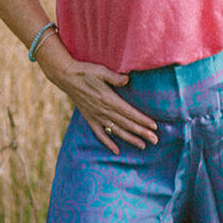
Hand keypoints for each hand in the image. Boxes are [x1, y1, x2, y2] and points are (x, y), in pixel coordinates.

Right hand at [38, 49, 157, 153]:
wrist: (66, 77)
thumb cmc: (86, 72)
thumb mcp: (101, 71)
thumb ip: (115, 77)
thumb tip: (128, 79)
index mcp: (108, 99)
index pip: (129, 112)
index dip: (142, 120)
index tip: (154, 127)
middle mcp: (103, 110)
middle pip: (126, 124)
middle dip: (142, 132)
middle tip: (155, 140)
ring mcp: (96, 116)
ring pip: (116, 131)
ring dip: (130, 139)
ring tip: (143, 145)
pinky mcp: (90, 119)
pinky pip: (100, 134)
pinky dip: (108, 143)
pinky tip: (116, 151)